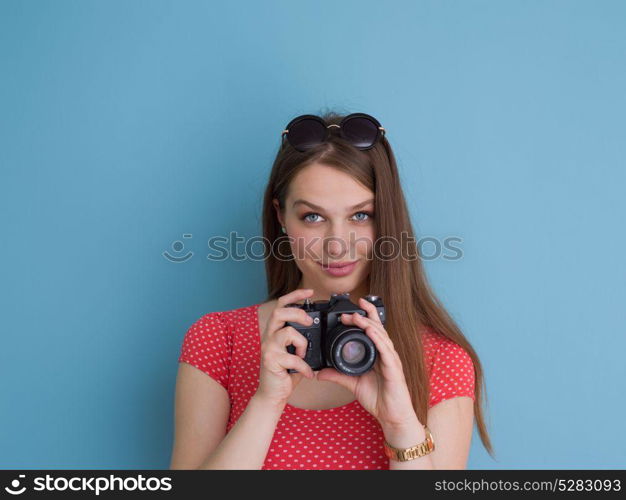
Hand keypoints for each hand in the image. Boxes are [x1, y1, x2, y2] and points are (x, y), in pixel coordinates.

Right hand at [254, 288, 315, 406]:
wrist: (272, 394)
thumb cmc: (285, 372)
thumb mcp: (294, 351)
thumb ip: (300, 339)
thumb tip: (318, 330)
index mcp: (275, 331)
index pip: (281, 306)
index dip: (294, 296)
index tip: (309, 291)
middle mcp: (269, 336)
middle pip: (280, 313)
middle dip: (298, 314)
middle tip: (310, 322)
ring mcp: (268, 348)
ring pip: (288, 332)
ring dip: (302, 343)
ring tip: (304, 355)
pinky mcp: (271, 361)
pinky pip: (293, 358)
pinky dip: (304, 367)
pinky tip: (308, 373)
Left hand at [316, 297, 417, 428]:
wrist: (392, 416)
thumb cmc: (379, 399)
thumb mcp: (353, 384)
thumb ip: (337, 375)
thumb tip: (319, 372)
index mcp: (378, 354)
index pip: (372, 330)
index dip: (362, 318)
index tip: (347, 311)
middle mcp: (386, 353)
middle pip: (377, 328)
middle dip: (364, 316)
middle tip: (349, 310)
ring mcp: (391, 359)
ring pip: (381, 335)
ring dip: (369, 324)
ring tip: (357, 316)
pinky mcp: (394, 368)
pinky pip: (386, 350)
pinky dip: (378, 339)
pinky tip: (370, 331)